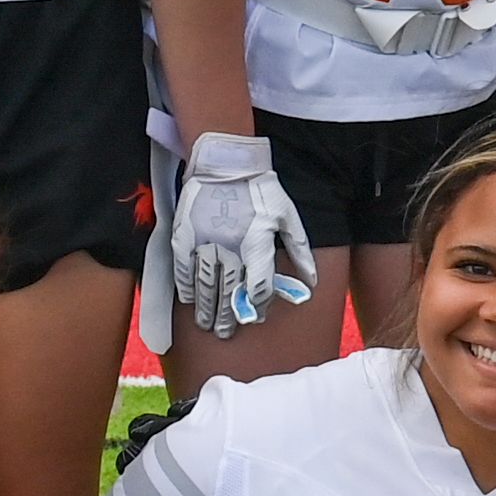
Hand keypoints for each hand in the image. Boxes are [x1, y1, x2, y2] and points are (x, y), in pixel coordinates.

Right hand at [170, 135, 317, 337]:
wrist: (225, 163)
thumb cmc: (261, 190)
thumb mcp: (288, 216)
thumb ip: (300, 250)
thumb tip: (311, 281)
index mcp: (257, 243)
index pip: (257, 286)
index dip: (257, 305)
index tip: (254, 315)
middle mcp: (230, 247)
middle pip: (229, 291)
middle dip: (227, 316)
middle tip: (225, 332)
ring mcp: (204, 241)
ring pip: (205, 284)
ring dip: (205, 308)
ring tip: (207, 324)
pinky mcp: (185, 234)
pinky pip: (183, 267)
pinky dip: (185, 286)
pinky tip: (188, 299)